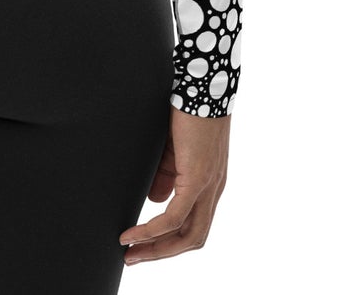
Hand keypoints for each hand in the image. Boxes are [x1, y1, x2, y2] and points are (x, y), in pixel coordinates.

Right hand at [119, 107, 230, 263]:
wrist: (201, 85)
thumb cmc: (186, 110)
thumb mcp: (173, 148)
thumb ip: (166, 175)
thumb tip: (153, 199)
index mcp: (209, 184)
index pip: (193, 225)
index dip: (169, 240)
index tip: (142, 245)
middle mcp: (213, 190)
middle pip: (192, 239)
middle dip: (160, 252)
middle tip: (132, 258)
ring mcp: (208, 186)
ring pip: (188, 235)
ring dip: (156, 248)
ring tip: (130, 251)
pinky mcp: (198, 177)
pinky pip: (176, 215)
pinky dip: (153, 229)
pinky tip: (133, 232)